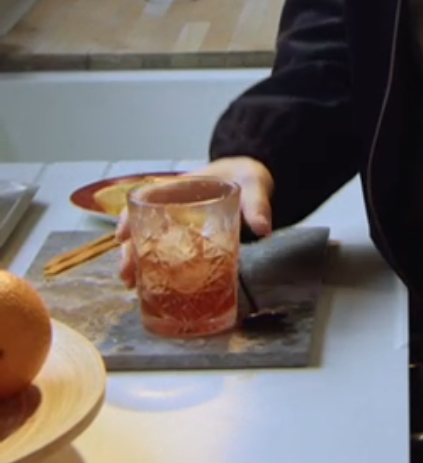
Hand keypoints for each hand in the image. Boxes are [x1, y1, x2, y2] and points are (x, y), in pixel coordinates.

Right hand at [117, 157, 273, 286]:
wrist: (251, 180)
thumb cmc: (245, 176)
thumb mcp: (253, 185)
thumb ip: (257, 204)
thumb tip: (262, 228)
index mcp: (182, 188)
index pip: (145, 200)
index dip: (128, 217)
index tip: (120, 236)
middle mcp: (174, 207)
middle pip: (141, 227)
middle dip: (130, 251)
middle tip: (126, 275)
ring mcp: (179, 224)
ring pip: (149, 242)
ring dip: (138, 262)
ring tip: (132, 286)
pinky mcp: (189, 240)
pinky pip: (166, 252)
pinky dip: (156, 268)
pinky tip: (151, 287)